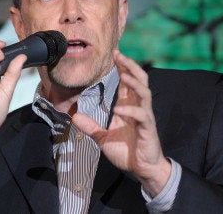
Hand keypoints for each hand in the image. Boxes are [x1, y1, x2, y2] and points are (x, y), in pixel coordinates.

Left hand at [72, 50, 170, 195]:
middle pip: (139, 79)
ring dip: (134, 82)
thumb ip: (91, 127)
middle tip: (119, 55)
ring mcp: (145, 116)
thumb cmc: (127, 151)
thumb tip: (74, 118)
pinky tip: (119, 109)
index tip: (114, 54)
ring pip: (145, 92)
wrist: (142, 168)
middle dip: (130, 66)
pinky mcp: (148, 128)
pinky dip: (130, 111)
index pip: (128, 81)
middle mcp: (138, 107)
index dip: (122, 67)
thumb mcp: (103, 139)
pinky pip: (142, 115)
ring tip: (124, 75)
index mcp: (129, 106)